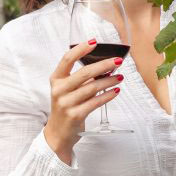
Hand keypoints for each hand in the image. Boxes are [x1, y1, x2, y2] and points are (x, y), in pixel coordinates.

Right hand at [43, 39, 123, 162]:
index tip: (94, 42)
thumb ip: (80, 79)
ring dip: (109, 81)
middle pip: (84, 73)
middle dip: (103, 65)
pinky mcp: (75, 115)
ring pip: (92, 87)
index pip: (67, 59)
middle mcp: (59, 90)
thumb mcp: (67, 90)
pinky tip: (115, 91)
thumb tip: (104, 67)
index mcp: (56, 80)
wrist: (58, 133)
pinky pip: (95, 102)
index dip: (81, 49)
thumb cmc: (65, 108)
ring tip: (120, 77)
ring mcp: (66, 103)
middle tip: (117, 61)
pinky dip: (107, 95)